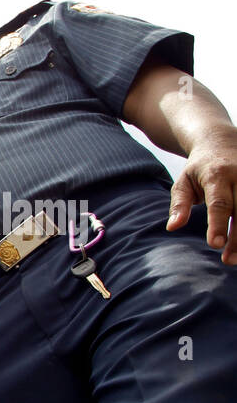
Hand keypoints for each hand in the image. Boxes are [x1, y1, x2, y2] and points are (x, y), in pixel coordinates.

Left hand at [166, 125, 236, 264]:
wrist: (221, 142)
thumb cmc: (198, 169)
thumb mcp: (183, 182)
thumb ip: (179, 205)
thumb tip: (173, 227)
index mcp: (217, 176)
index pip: (219, 204)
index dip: (218, 225)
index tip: (215, 245)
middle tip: (228, 260)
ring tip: (236, 258)